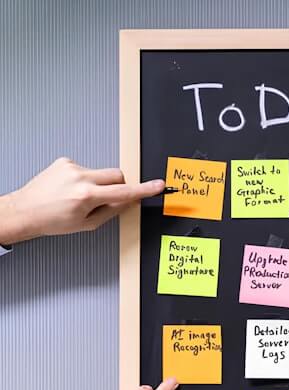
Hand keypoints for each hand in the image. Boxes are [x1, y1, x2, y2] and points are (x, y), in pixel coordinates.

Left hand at [0, 157, 162, 244]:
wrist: (24, 211)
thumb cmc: (51, 221)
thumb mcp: (86, 224)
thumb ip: (111, 211)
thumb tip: (127, 201)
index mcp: (86, 196)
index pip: (124, 192)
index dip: (144, 189)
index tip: (158, 185)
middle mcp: (79, 178)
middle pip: (117, 175)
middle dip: (118, 186)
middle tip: (107, 199)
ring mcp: (71, 167)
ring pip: (102, 173)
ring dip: (99, 184)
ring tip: (80, 196)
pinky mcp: (65, 161)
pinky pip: (87, 169)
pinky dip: (85, 179)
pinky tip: (71, 189)